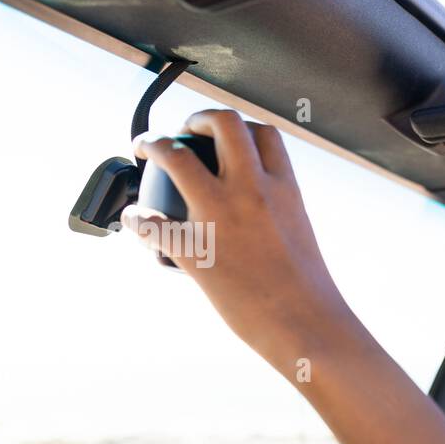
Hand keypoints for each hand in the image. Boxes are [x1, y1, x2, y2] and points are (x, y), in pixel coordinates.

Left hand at [120, 110, 354, 365]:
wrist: (308, 325)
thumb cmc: (309, 292)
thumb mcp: (299, 236)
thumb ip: (276, 212)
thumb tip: (256, 214)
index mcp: (284, 188)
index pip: (263, 132)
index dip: (240, 125)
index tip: (224, 134)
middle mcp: (251, 190)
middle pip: (221, 123)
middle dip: (196, 118)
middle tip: (183, 133)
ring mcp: (220, 215)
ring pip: (173, 155)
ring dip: (153, 145)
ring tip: (146, 150)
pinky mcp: (193, 249)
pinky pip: (149, 221)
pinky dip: (137, 217)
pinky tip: (136, 220)